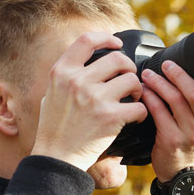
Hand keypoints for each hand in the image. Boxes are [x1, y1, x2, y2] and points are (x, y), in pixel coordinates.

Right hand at [31, 32, 147, 170]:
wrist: (57, 156)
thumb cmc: (54, 127)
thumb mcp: (51, 93)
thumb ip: (67, 75)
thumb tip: (86, 59)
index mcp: (61, 72)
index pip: (86, 40)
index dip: (106, 37)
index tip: (118, 43)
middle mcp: (78, 81)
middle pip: (117, 58)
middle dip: (129, 67)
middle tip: (129, 79)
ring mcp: (95, 98)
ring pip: (132, 80)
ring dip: (138, 89)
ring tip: (134, 98)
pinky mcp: (110, 117)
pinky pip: (139, 106)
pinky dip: (142, 111)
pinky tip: (136, 116)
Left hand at [140, 60, 193, 182]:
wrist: (185, 175)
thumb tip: (191, 71)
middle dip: (178, 76)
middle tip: (167, 65)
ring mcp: (190, 135)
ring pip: (175, 100)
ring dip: (160, 83)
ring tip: (149, 75)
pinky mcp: (171, 140)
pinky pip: (159, 111)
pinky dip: (151, 97)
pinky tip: (145, 91)